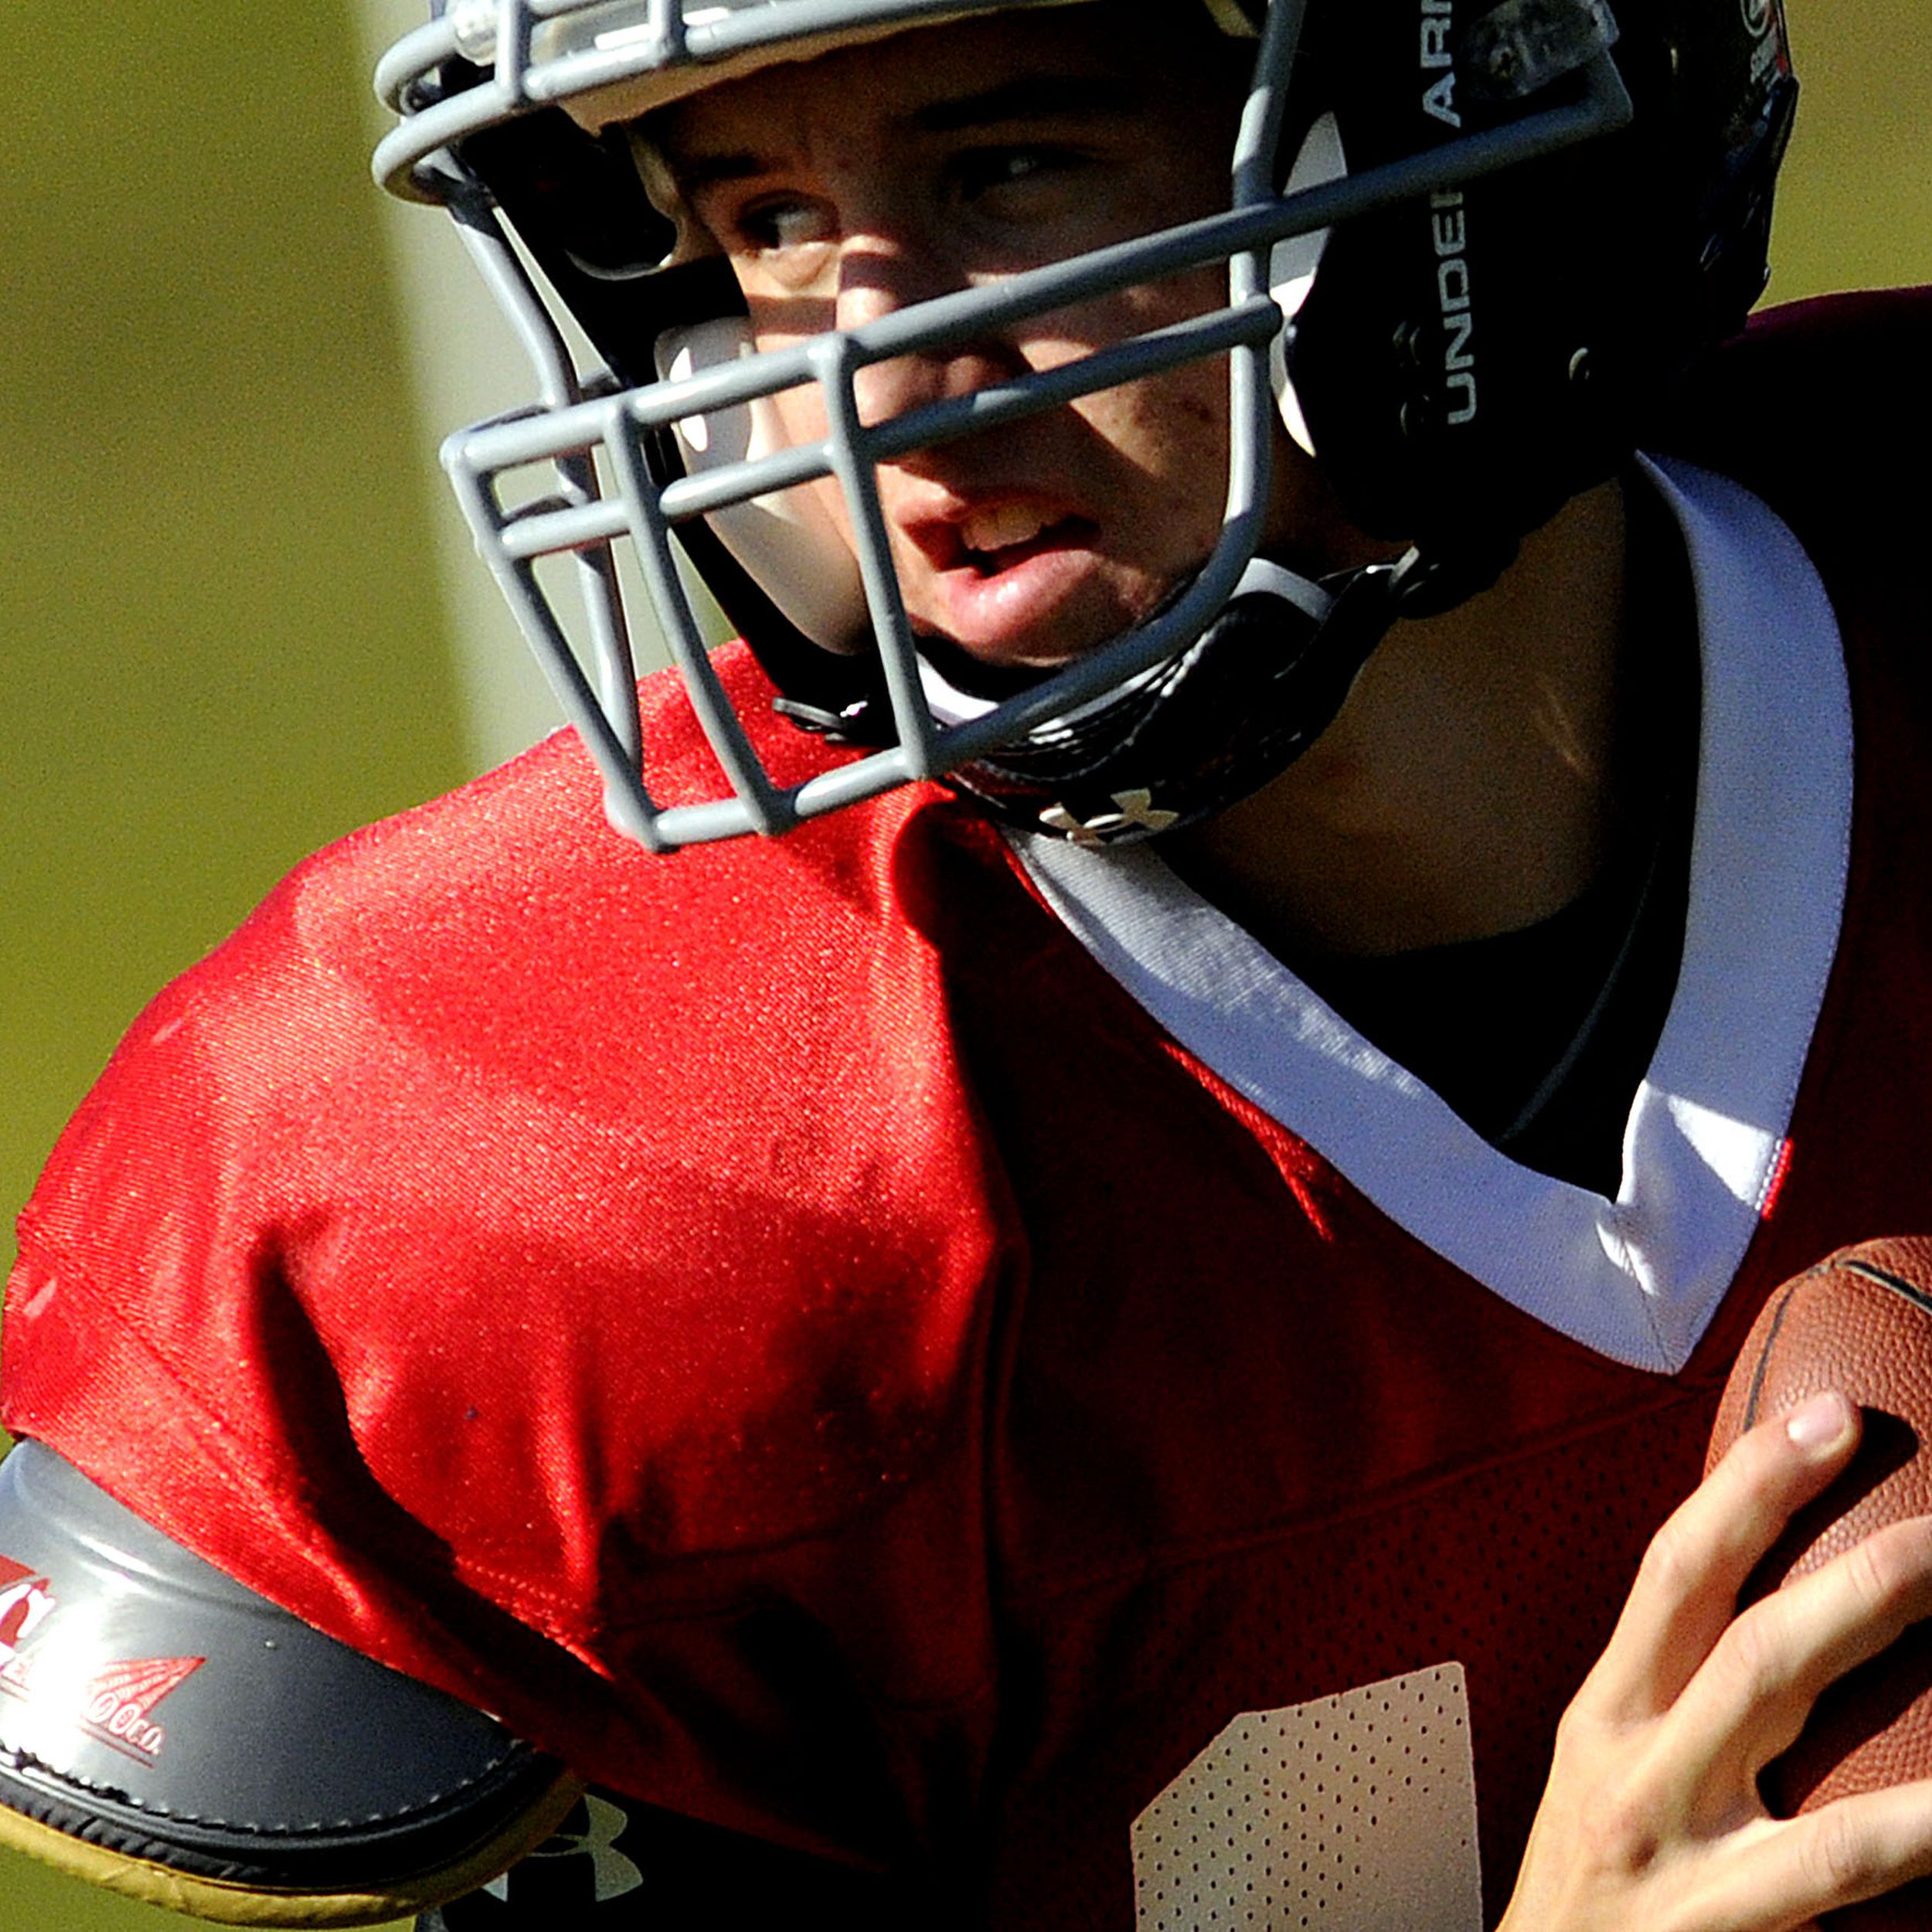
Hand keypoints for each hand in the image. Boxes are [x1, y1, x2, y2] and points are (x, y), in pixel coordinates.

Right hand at [1499, 1391, 1931, 1931]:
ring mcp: (1679, 1865)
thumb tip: (1783, 1604)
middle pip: (1749, 1645)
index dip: (1752, 1486)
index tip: (1829, 1417)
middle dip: (1856, 1576)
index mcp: (1603, 1716)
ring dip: (1893, 1666)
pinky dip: (1918, 1830)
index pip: (1675, 1570)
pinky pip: (1840, 1869)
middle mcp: (1631, 1773)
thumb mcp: (1604, 1775)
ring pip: (1798, 1749)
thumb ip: (1673, 1699)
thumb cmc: (1596, 1892)